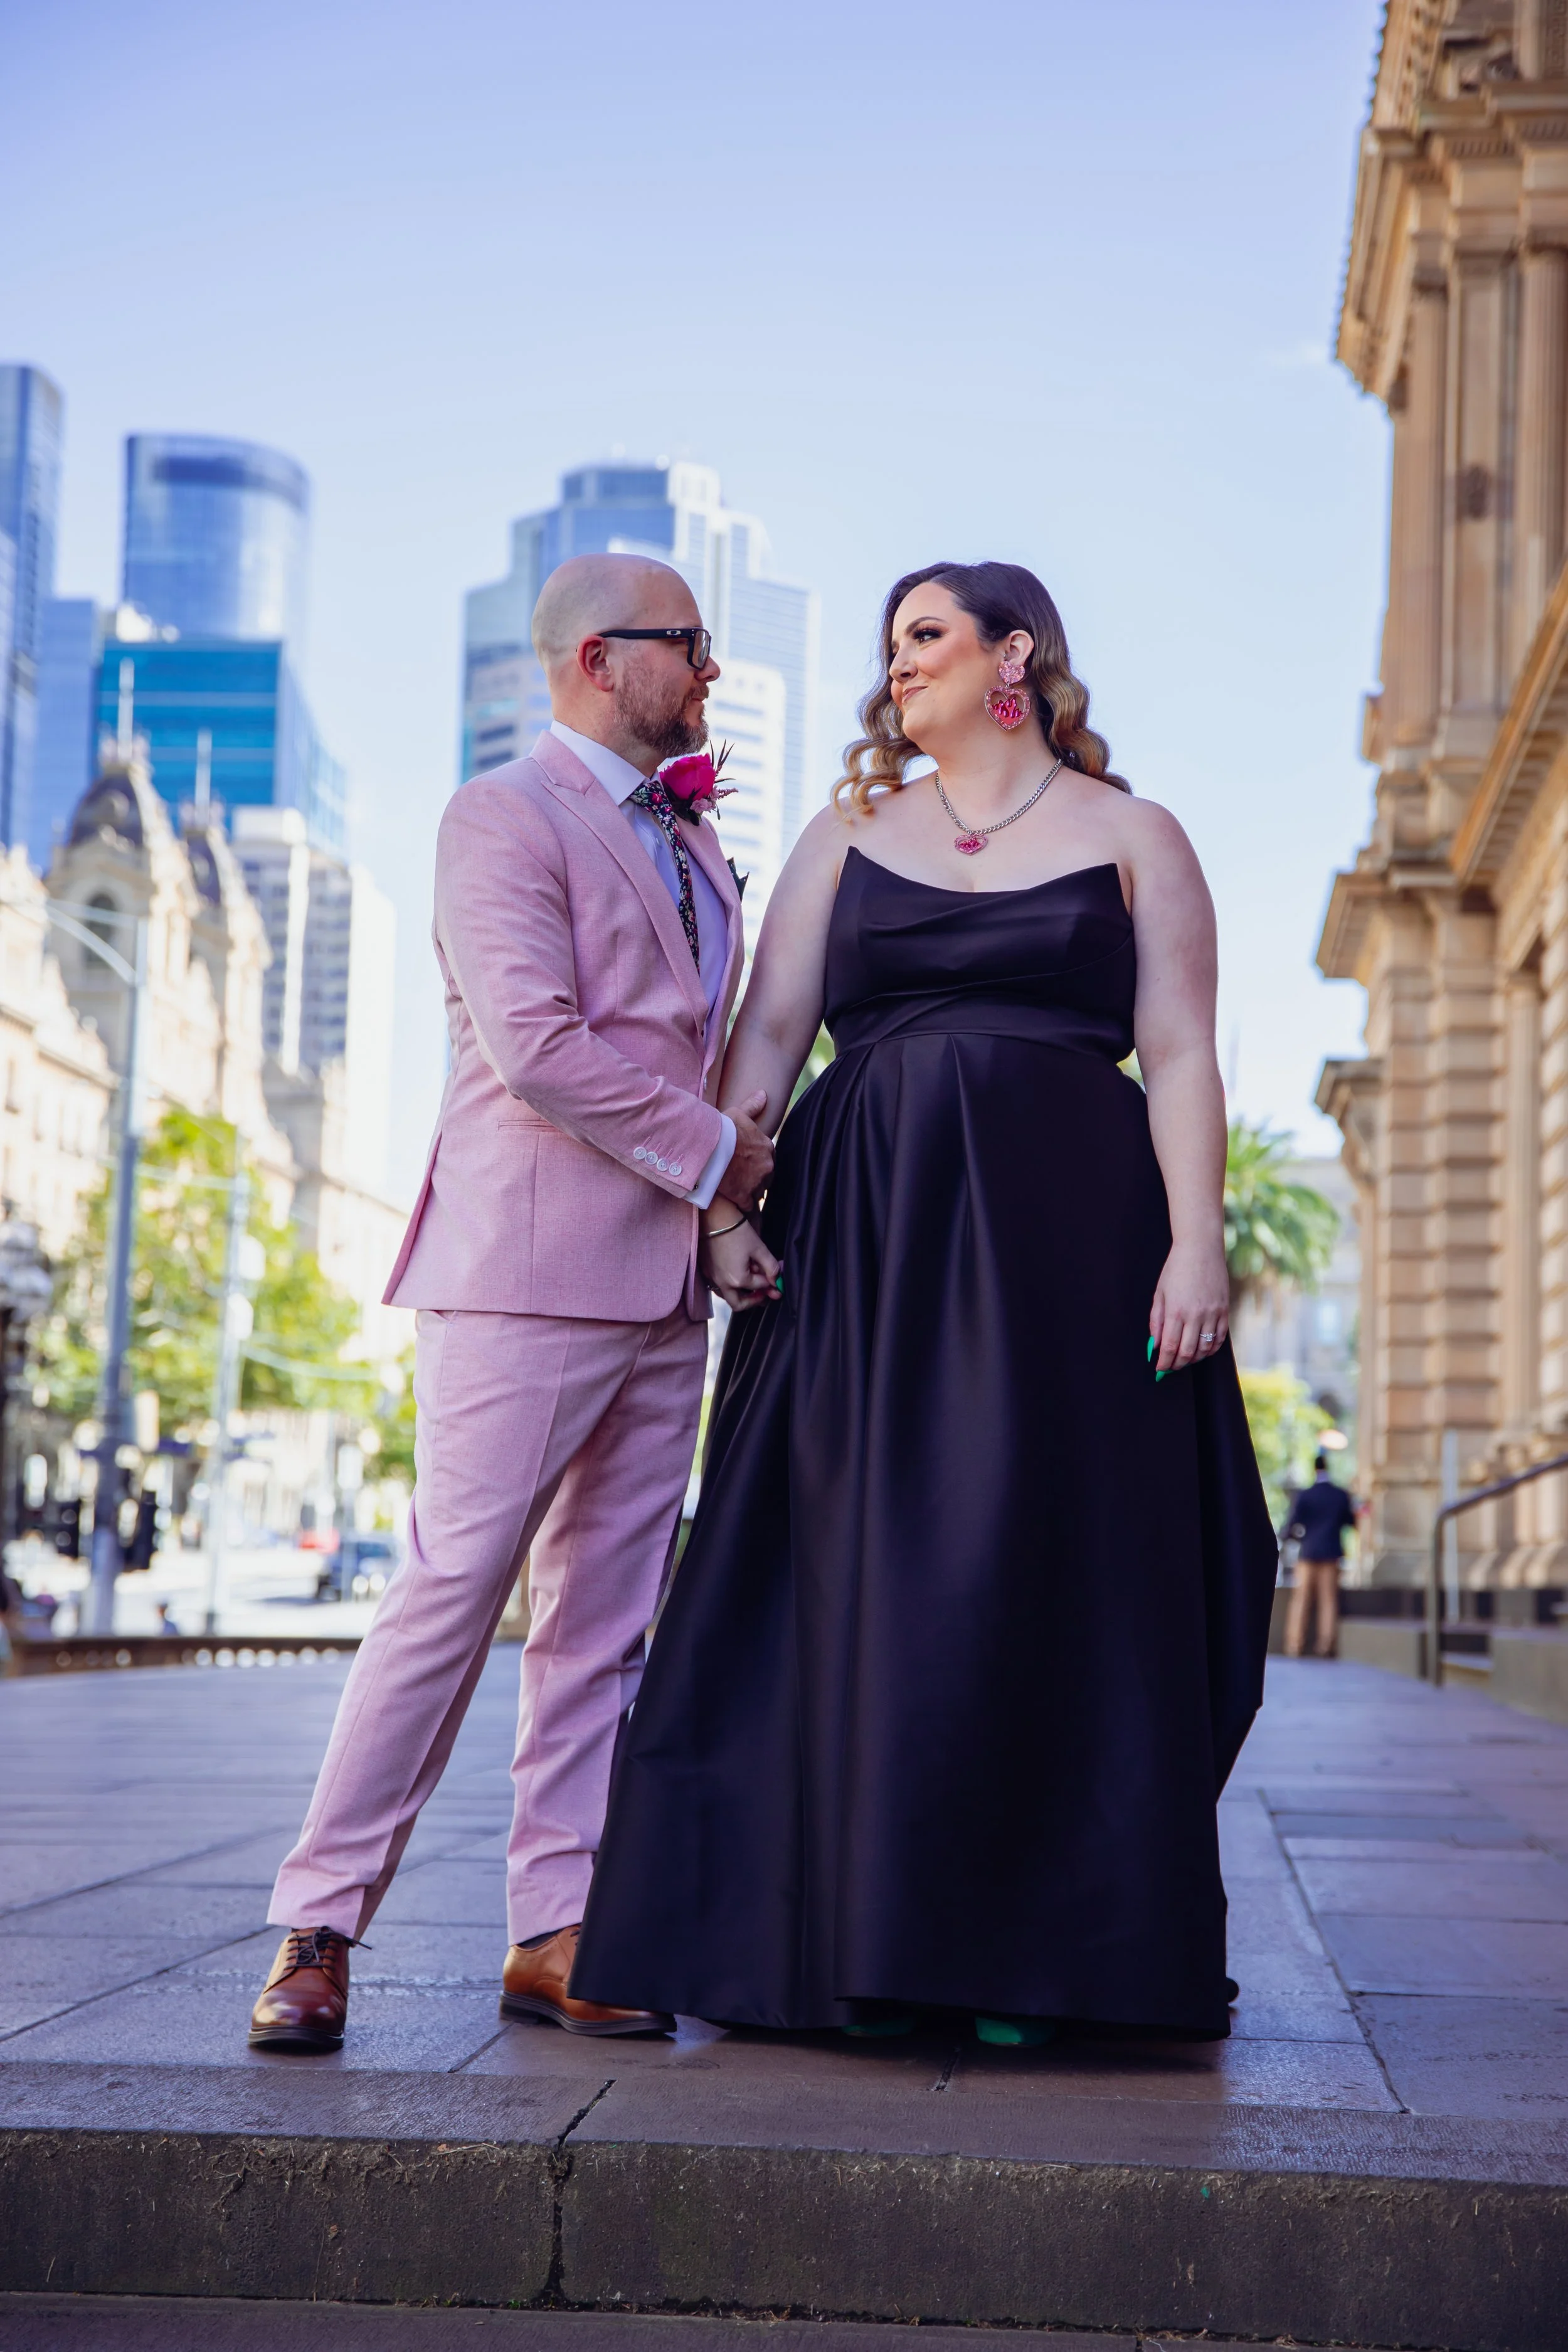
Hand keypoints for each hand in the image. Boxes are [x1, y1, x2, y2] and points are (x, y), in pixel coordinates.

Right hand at [700, 1215, 781, 1310]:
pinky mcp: (706, 1271)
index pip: (760, 1287)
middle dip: (753, 1301)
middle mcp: (722, 1283)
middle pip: (739, 1304)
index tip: (778, 1278)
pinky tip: (738, 1274)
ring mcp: (712, 1278)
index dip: (772, 1283)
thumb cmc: (737, 1231)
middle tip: (764, 1293)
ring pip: (727, 1296)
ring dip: (741, 1294)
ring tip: (752, 1284)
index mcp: (737, 1280)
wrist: (714, 1217)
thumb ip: (770, 1267)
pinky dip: (730, 1285)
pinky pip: (719, 1286)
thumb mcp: (759, 1248)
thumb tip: (777, 1280)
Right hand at [721, 1089, 773, 1208]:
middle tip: (741, 1176)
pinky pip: (748, 1206)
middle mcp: (767, 1166)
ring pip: (759, 1191)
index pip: (768, 1156)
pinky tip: (736, 1204)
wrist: (710, 1149)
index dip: (757, 1159)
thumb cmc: (723, 1129)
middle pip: (766, 1175)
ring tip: (737, 1190)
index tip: (746, 1161)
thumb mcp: (738, 1114)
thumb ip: (752, 1106)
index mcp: (767, 1147)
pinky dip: (743, 1206)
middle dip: (756, 1176)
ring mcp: (757, 1183)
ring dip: (750, 1191)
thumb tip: (764, 1095)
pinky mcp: (745, 1197)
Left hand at [1150, 1239, 1228, 1376]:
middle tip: (1170, 1367)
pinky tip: (1203, 1350)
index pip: (1169, 1347)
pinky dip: (1211, 1349)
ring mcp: (1212, 1313)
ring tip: (1185, 1359)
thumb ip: (1156, 1321)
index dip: (1164, 1362)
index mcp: (1175, 1311)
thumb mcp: (1159, 1294)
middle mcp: (1195, 1315)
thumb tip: (1154, 1345)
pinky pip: (1220, 1338)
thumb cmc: (1176, 1269)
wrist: (1200, 1249)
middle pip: (1187, 1352)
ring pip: (1205, 1349)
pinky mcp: (1224, 1311)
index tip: (1160, 1369)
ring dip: (1194, 1359)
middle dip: (1177, 1364)